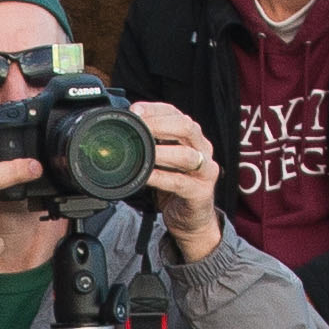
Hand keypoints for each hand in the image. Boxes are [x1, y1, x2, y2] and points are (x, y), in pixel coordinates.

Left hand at [132, 98, 222, 249]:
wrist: (191, 218)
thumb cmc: (175, 184)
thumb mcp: (163, 159)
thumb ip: (151, 143)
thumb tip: (123, 129)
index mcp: (192, 136)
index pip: (175, 113)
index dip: (155, 109)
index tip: (134, 110)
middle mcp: (203, 149)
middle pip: (187, 127)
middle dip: (159, 124)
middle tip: (138, 127)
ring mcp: (205, 170)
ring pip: (187, 155)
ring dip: (161, 152)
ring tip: (142, 152)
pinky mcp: (201, 192)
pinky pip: (180, 183)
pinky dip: (161, 178)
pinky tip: (147, 176)